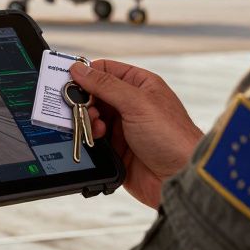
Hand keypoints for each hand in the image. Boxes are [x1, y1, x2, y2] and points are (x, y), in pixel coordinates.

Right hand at [70, 60, 203, 208]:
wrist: (180, 179)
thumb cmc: (173, 138)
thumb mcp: (137, 103)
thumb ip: (105, 85)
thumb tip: (80, 70)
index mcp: (141, 86)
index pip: (106, 70)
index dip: (86, 73)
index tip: (69, 79)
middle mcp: (132, 105)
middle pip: (95, 95)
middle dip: (84, 100)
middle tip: (76, 106)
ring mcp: (124, 128)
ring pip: (92, 117)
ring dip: (87, 120)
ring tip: (93, 125)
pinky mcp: (118, 150)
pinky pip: (94, 139)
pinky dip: (89, 137)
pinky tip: (96, 139)